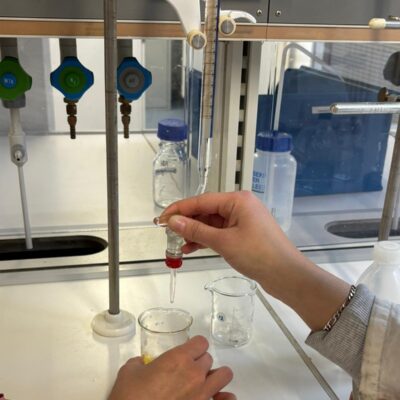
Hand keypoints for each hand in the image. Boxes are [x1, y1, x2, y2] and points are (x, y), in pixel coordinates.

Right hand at [108, 336, 234, 399]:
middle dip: (200, 362)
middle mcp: (194, 374)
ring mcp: (201, 394)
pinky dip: (224, 398)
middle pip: (209, 358)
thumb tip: (142, 363)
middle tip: (188, 368)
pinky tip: (221, 398)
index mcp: (178, 358)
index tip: (189, 350)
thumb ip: (140, 362)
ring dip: (216, 376)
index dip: (195, 345)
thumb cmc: (130, 396)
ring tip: (206, 380)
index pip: (201, 342)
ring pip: (224, 375)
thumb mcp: (129, 371)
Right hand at [160, 191, 303, 288]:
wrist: (287, 275)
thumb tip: (172, 221)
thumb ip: (196, 230)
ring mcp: (242, 220)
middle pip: (206, 210)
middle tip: (167, 234)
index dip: (180, 209)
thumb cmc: (258, 254)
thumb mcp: (223, 242)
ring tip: (177, 245)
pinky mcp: (244, 233)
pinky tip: (192, 248)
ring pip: (211, 223)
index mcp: (237, 200)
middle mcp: (240, 206)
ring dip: (195, 233)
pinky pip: (220, 232)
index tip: (162, 219)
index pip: (201, 200)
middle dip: (187, 222)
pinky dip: (206, 239)